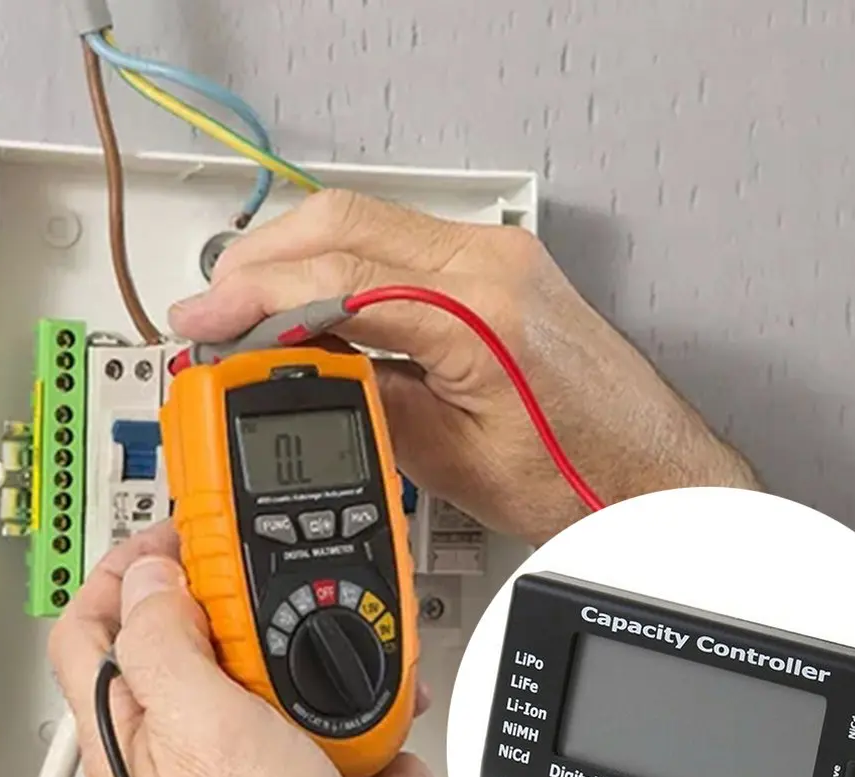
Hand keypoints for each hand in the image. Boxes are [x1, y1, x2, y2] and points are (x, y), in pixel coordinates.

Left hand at [49, 523, 438, 776]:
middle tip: (303, 617)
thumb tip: (150, 578)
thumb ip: (168, 646)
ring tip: (371, 709)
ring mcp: (248, 774)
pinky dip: (372, 748)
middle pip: (208, 645)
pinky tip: (382, 776)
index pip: (93, 626)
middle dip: (269, 626)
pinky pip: (336, 738)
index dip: (131, 569)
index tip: (190, 535)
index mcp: (133, 732)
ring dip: (344, 690)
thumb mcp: (210, 735)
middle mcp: (182, 751)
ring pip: (287, 688)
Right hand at [170, 190, 758, 544]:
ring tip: (253, 310)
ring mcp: (501, 258)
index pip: (336, 275)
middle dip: (262, 261)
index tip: (205, 320)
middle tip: (214, 308)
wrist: (649, 472)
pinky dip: (345, 269)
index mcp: (479, 310)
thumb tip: (301, 370)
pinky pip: (401, 249)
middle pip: (344, 223)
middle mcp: (493, 264)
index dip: (253, 295)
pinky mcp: (502, 272)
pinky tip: (318, 305)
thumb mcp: (451, 458)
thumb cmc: (581, 474)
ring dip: (299, 261)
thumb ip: (368, 398)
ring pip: (368, 227)